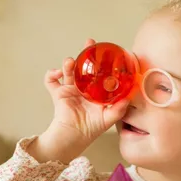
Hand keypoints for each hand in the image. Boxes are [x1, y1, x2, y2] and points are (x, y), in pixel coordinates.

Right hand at [27, 39, 129, 163]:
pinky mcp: (58, 94)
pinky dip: (50, 75)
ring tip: (70, 62)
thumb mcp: (110, 117)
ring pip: (68, 71)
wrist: (74, 136)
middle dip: (86, 53)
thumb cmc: (92, 128)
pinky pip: (51, 81)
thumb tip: (129, 97)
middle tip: (89, 44)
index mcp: (96, 91)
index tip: (108, 51)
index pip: (100, 71)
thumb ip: (120, 107)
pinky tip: (56, 73)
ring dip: (68, 64)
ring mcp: (70, 89)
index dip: (103, 61)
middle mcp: (84, 88)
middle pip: (84, 66)